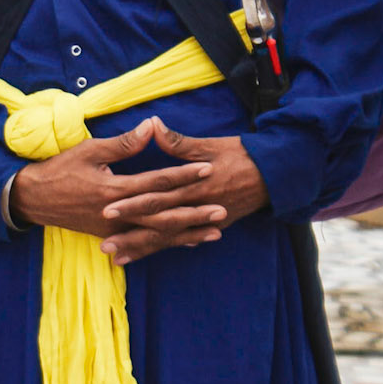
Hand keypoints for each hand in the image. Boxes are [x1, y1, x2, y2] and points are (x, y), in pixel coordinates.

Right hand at [9, 116, 225, 255]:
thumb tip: (151, 127)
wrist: (34, 199)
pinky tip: (186, 243)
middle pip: (163, 215)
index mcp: (114, 190)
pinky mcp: (111, 235)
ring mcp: (114, 229)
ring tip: (215, 233)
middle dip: (194, 213)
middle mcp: (117, 214)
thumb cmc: (60, 170)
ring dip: (187, 234)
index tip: (207, 169)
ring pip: (157, 234)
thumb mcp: (90, 150)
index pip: (156, 181)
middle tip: (222, 210)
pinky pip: (143, 242)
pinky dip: (166, 243)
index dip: (183, 175)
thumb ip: (124, 144)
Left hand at [98, 119, 267, 266]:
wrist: (277, 174)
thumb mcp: (210, 145)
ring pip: (169, 238)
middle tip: (105, 246)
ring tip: (116, 259)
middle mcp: (197, 207)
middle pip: (159, 224)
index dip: (132, 204)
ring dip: (142, 249)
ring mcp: (205, 220)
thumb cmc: (242, 155)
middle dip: (131, 236)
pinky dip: (164, 248)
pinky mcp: (213, 226)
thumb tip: (152, 124)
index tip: (107, 209)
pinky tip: (144, 257)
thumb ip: (178, 142)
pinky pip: (184, 240)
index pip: (157, 197)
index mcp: (194, 185)